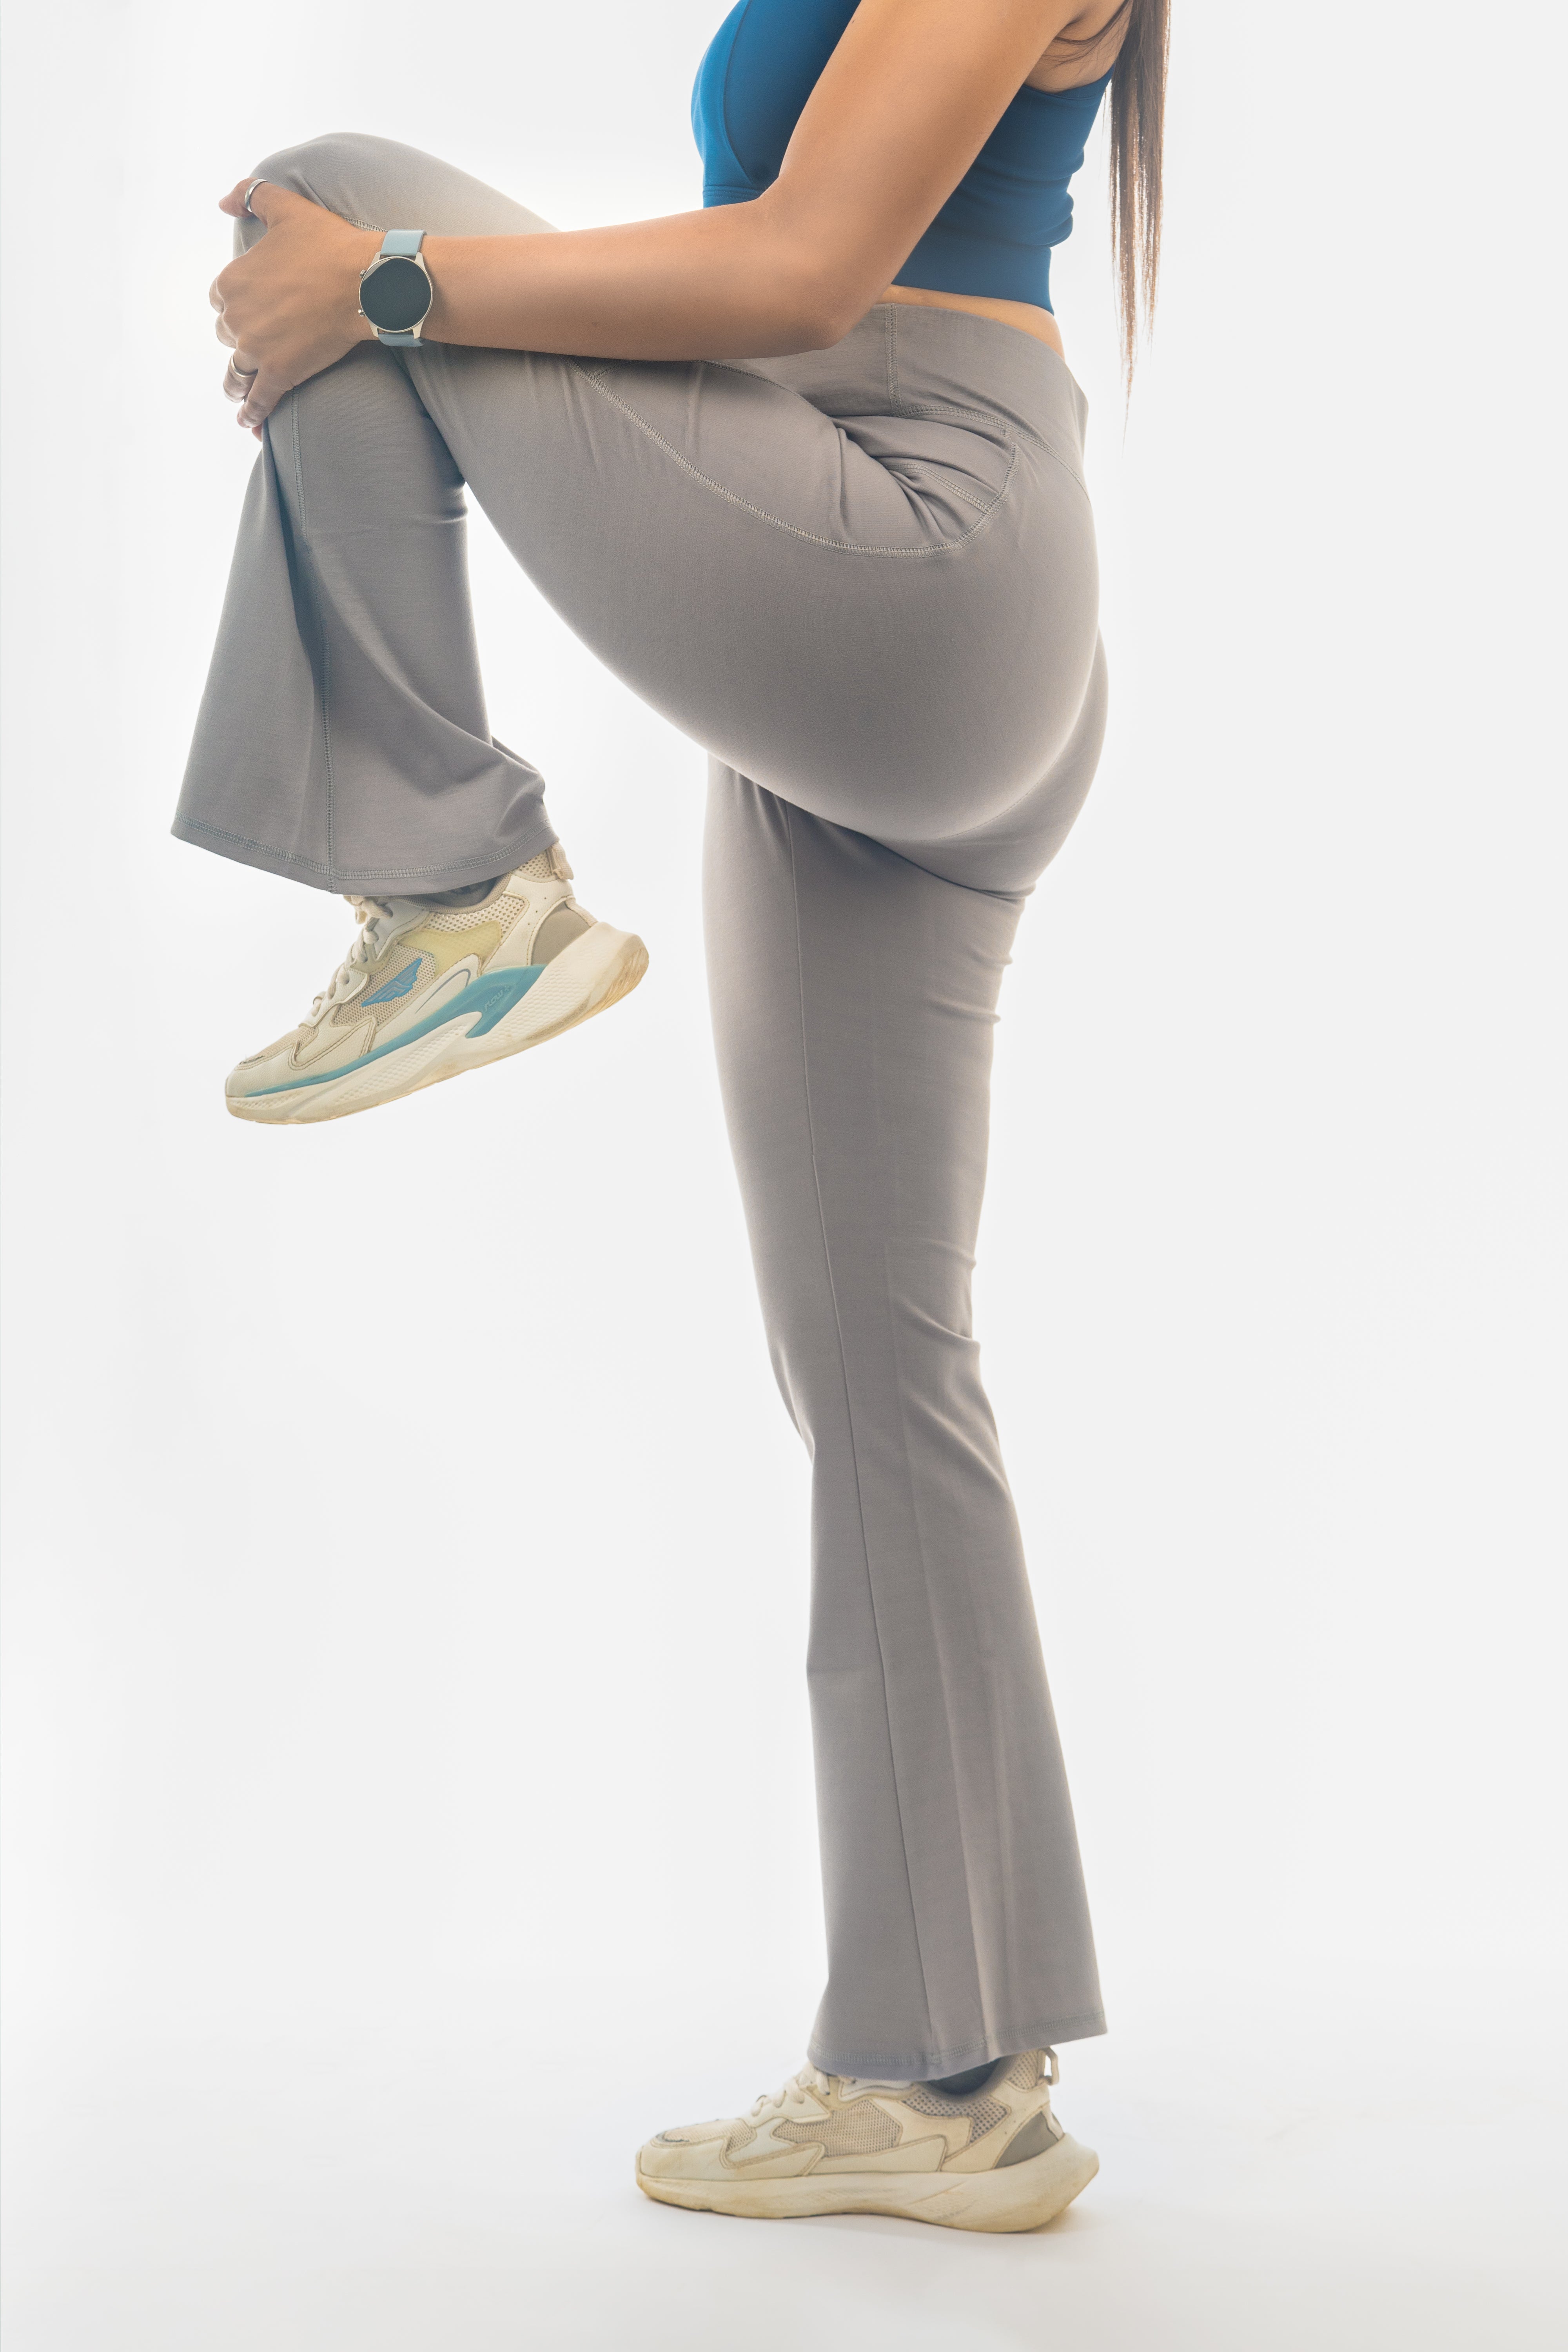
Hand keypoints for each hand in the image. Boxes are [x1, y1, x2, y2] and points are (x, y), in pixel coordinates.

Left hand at [210, 180, 380, 433]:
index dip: (235, 304)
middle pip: (228, 335)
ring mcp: (256, 349)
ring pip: (236, 372)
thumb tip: (221, 201)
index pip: (220, 299)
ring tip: (238, 392)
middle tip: (257, 345)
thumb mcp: (286, 206)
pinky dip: (252, 414)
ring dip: (236, 383)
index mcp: (232, 280)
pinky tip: (248, 425)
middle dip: (239, 339)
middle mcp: (237, 317)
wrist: (363, 282)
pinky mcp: (280, 374)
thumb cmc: (329, 243)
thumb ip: (251, 194)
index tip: (250, 309)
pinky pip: (259, 400)